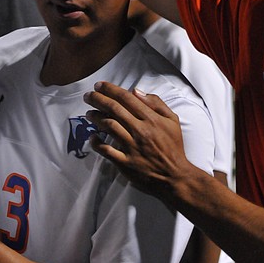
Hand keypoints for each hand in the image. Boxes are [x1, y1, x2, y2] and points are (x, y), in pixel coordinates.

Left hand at [84, 82, 193, 198]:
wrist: (176, 177)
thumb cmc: (173, 147)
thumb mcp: (172, 121)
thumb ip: (156, 103)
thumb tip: (136, 91)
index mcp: (151, 119)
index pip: (126, 98)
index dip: (110, 89)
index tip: (99, 85)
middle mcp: (140, 131)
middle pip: (114, 109)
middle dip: (98, 99)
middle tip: (88, 95)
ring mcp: (132, 147)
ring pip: (109, 126)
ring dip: (95, 117)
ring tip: (89, 113)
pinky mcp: (126, 163)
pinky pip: (107, 151)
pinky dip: (97, 143)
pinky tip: (92, 137)